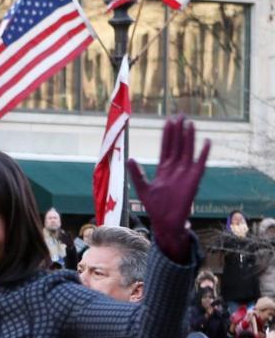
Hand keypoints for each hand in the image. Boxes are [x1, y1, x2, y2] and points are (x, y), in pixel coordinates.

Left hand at [127, 116, 208, 263]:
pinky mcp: (194, 180)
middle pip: (177, 146)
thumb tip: (130, 158)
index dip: (167, 135)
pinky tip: (206, 142)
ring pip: (187, 151)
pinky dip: (203, 154)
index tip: (168, 121)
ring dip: (189, 138)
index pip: (166, 148)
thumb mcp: (142, 188)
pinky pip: (200, 164)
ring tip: (190, 123)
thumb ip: (136, 174)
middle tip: (180, 115)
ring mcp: (185, 173)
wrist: (165, 223)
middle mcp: (175, 169)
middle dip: (178, 131)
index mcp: (163, 169)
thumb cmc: (154, 207)